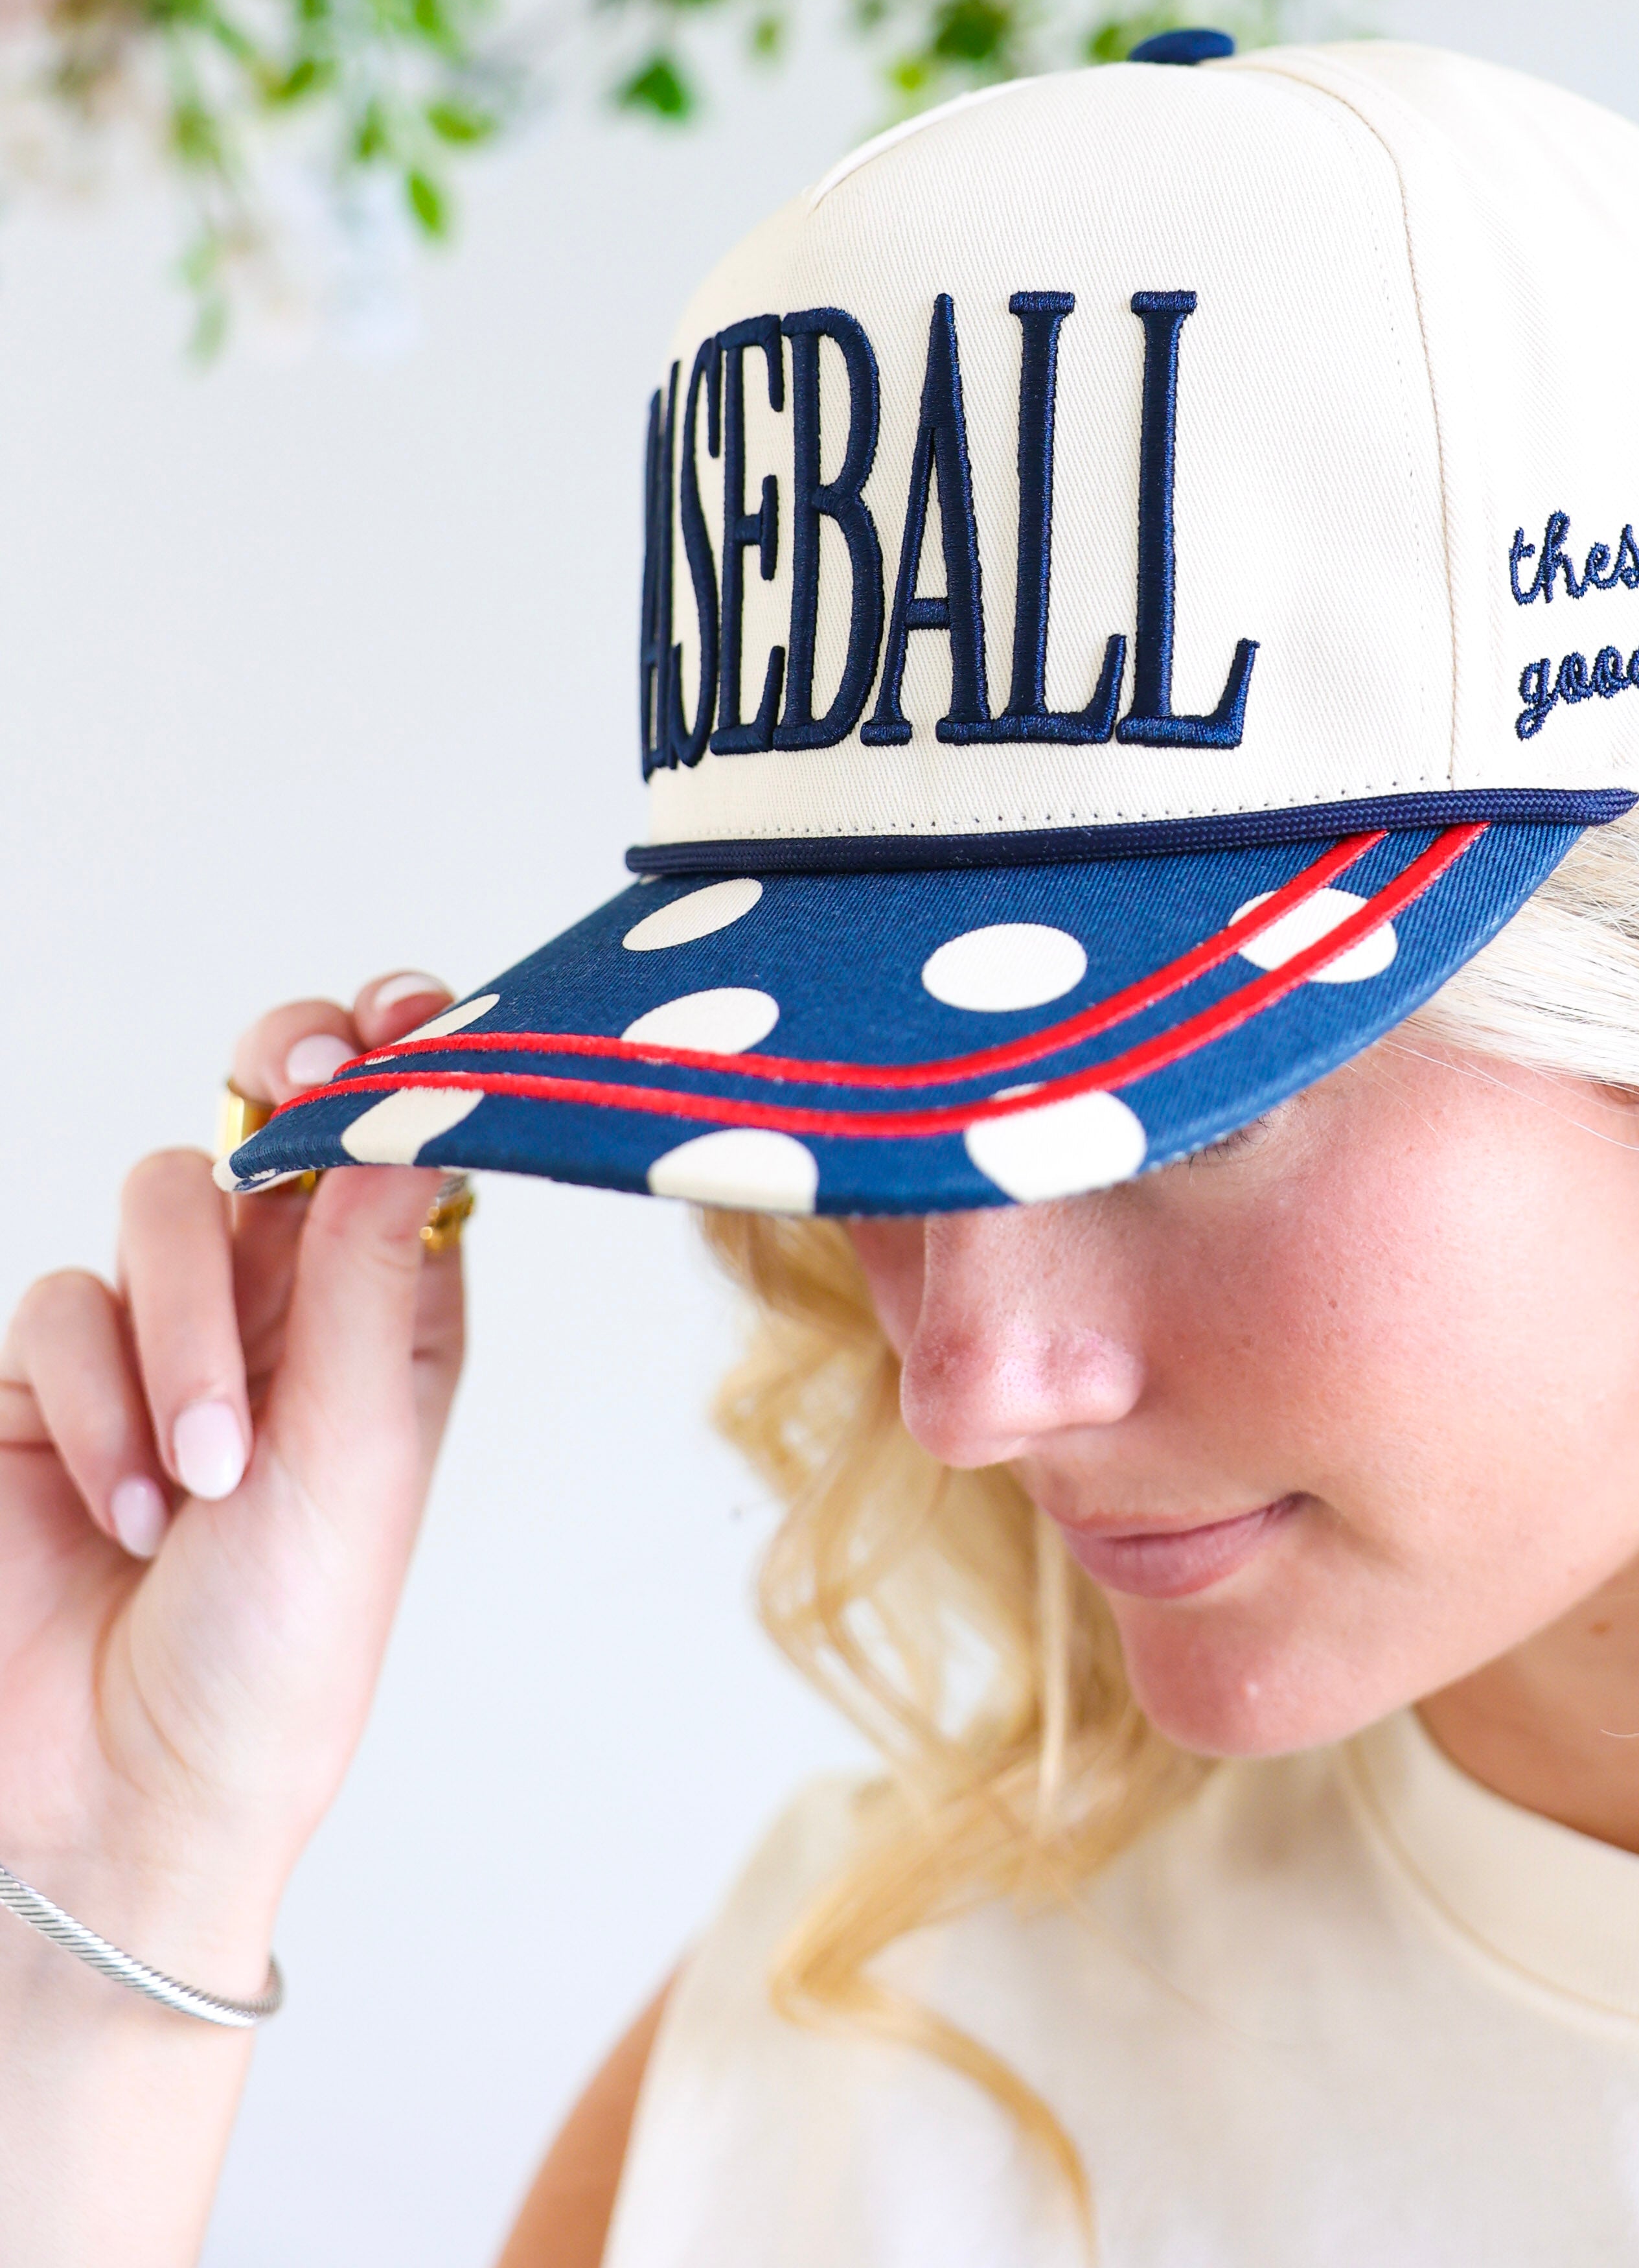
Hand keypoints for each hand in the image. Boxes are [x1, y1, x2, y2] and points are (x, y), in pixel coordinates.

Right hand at [0, 974, 467, 1978]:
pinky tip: (130, 1507)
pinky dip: (100, 1397)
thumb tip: (416, 1099)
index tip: (415, 1013)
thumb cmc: (278, 1659)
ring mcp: (162, 1334)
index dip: (408, 1055)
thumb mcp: (357, 1452)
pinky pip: (66, 1306)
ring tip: (205, 1475)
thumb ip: (371, 1269)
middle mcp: (285, 1303)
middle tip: (297, 1086)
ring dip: (187, 1326)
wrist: (123, 1798)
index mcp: (393, 1311)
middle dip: (285, 1077)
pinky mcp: (49, 1382)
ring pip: (165, 1200)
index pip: (402, 1136)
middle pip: (276, 1107)